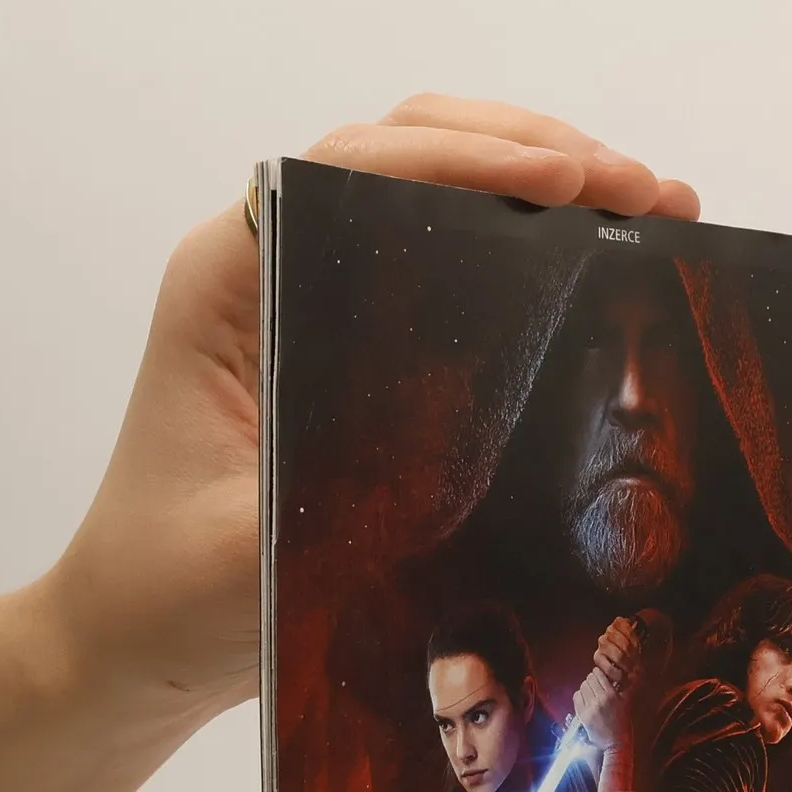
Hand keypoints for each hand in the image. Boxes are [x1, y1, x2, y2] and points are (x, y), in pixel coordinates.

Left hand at [0, 96, 697, 791]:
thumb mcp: (245, 560)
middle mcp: (270, 267)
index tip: (576, 183)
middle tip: (651, 194)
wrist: (134, 640)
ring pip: (439, 189)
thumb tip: (458, 465)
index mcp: (229, 284)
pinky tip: (607, 261)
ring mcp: (314, 300)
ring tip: (657, 210)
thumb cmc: (164, 597)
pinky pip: (448, 258)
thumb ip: (329, 506)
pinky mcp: (353, 348)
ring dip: (548, 184)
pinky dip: (531, 244)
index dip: (476, 161)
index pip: (357, 171)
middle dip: (540, 154)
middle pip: (413, 151)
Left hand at [571, 666, 628, 752]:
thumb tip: (621, 676)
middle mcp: (600, 700)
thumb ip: (624, 689)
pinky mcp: (583, 715)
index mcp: (612, 695)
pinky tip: (585, 699)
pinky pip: (576, 697)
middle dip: (592, 680)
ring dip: (586, 687)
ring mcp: (590, 708)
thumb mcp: (626, 704)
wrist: (615, 744)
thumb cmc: (623, 724)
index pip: (599, 674)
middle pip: (589, 679)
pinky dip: (580, 695)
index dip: (598, 673)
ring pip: (582, 686)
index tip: (599, 676)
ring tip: (590, 692)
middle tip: (595, 685)